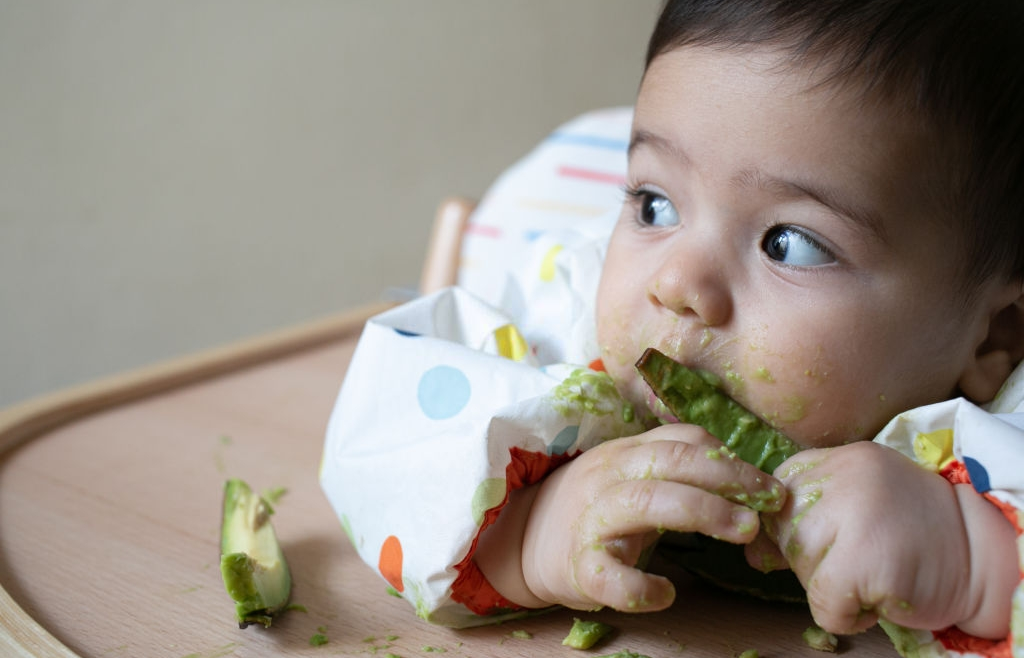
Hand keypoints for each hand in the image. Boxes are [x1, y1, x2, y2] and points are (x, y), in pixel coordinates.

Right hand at [519, 423, 785, 611]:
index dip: (732, 459)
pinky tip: (667, 593)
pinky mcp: (579, 566)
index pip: (683, 440)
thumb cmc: (599, 509)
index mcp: (628, 452)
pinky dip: (639, 586)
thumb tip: (753, 483)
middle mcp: (609, 476)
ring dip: (701, 512)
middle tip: (771, 502)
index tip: (772, 486)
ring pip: (646, 503)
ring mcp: (592, 520)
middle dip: (726, 478)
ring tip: (745, 531)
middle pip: (670, 462)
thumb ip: (682, 472)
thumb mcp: (635, 477)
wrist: (528, 540)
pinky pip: (608, 574)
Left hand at [748, 441, 1015, 637]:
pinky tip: (877, 600)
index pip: (778, 490)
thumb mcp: (856, 510)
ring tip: (871, 576)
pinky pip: (824, 602)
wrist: (986, 560)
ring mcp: (856, 516)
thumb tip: (751, 550)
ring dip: (827, 586)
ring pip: (799, 564)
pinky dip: (844, 615)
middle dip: (810, 558)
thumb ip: (802, 520)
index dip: (790, 524)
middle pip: (783, 529)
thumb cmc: (915, 536)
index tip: (824, 539)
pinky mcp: (866, 560)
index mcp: (840, 459)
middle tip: (858, 560)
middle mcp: (844, 479)